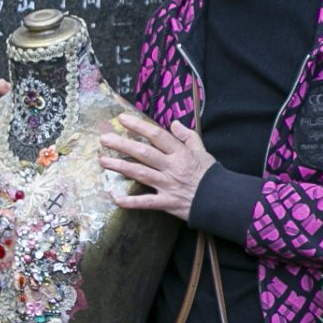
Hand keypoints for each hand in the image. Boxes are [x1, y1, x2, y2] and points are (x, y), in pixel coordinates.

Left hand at [99, 112, 214, 218]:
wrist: (219, 199)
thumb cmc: (210, 174)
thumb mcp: (202, 150)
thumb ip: (187, 136)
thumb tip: (173, 123)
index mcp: (180, 153)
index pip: (157, 135)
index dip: (139, 126)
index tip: (122, 119)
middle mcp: (171, 167)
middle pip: (144, 153)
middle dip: (123, 144)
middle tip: (104, 139)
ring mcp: (168, 185)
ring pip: (141, 173)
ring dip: (121, 167)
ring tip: (103, 161)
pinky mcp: (167, 202)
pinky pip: (147, 202)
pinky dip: (132, 202)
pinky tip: (116, 199)